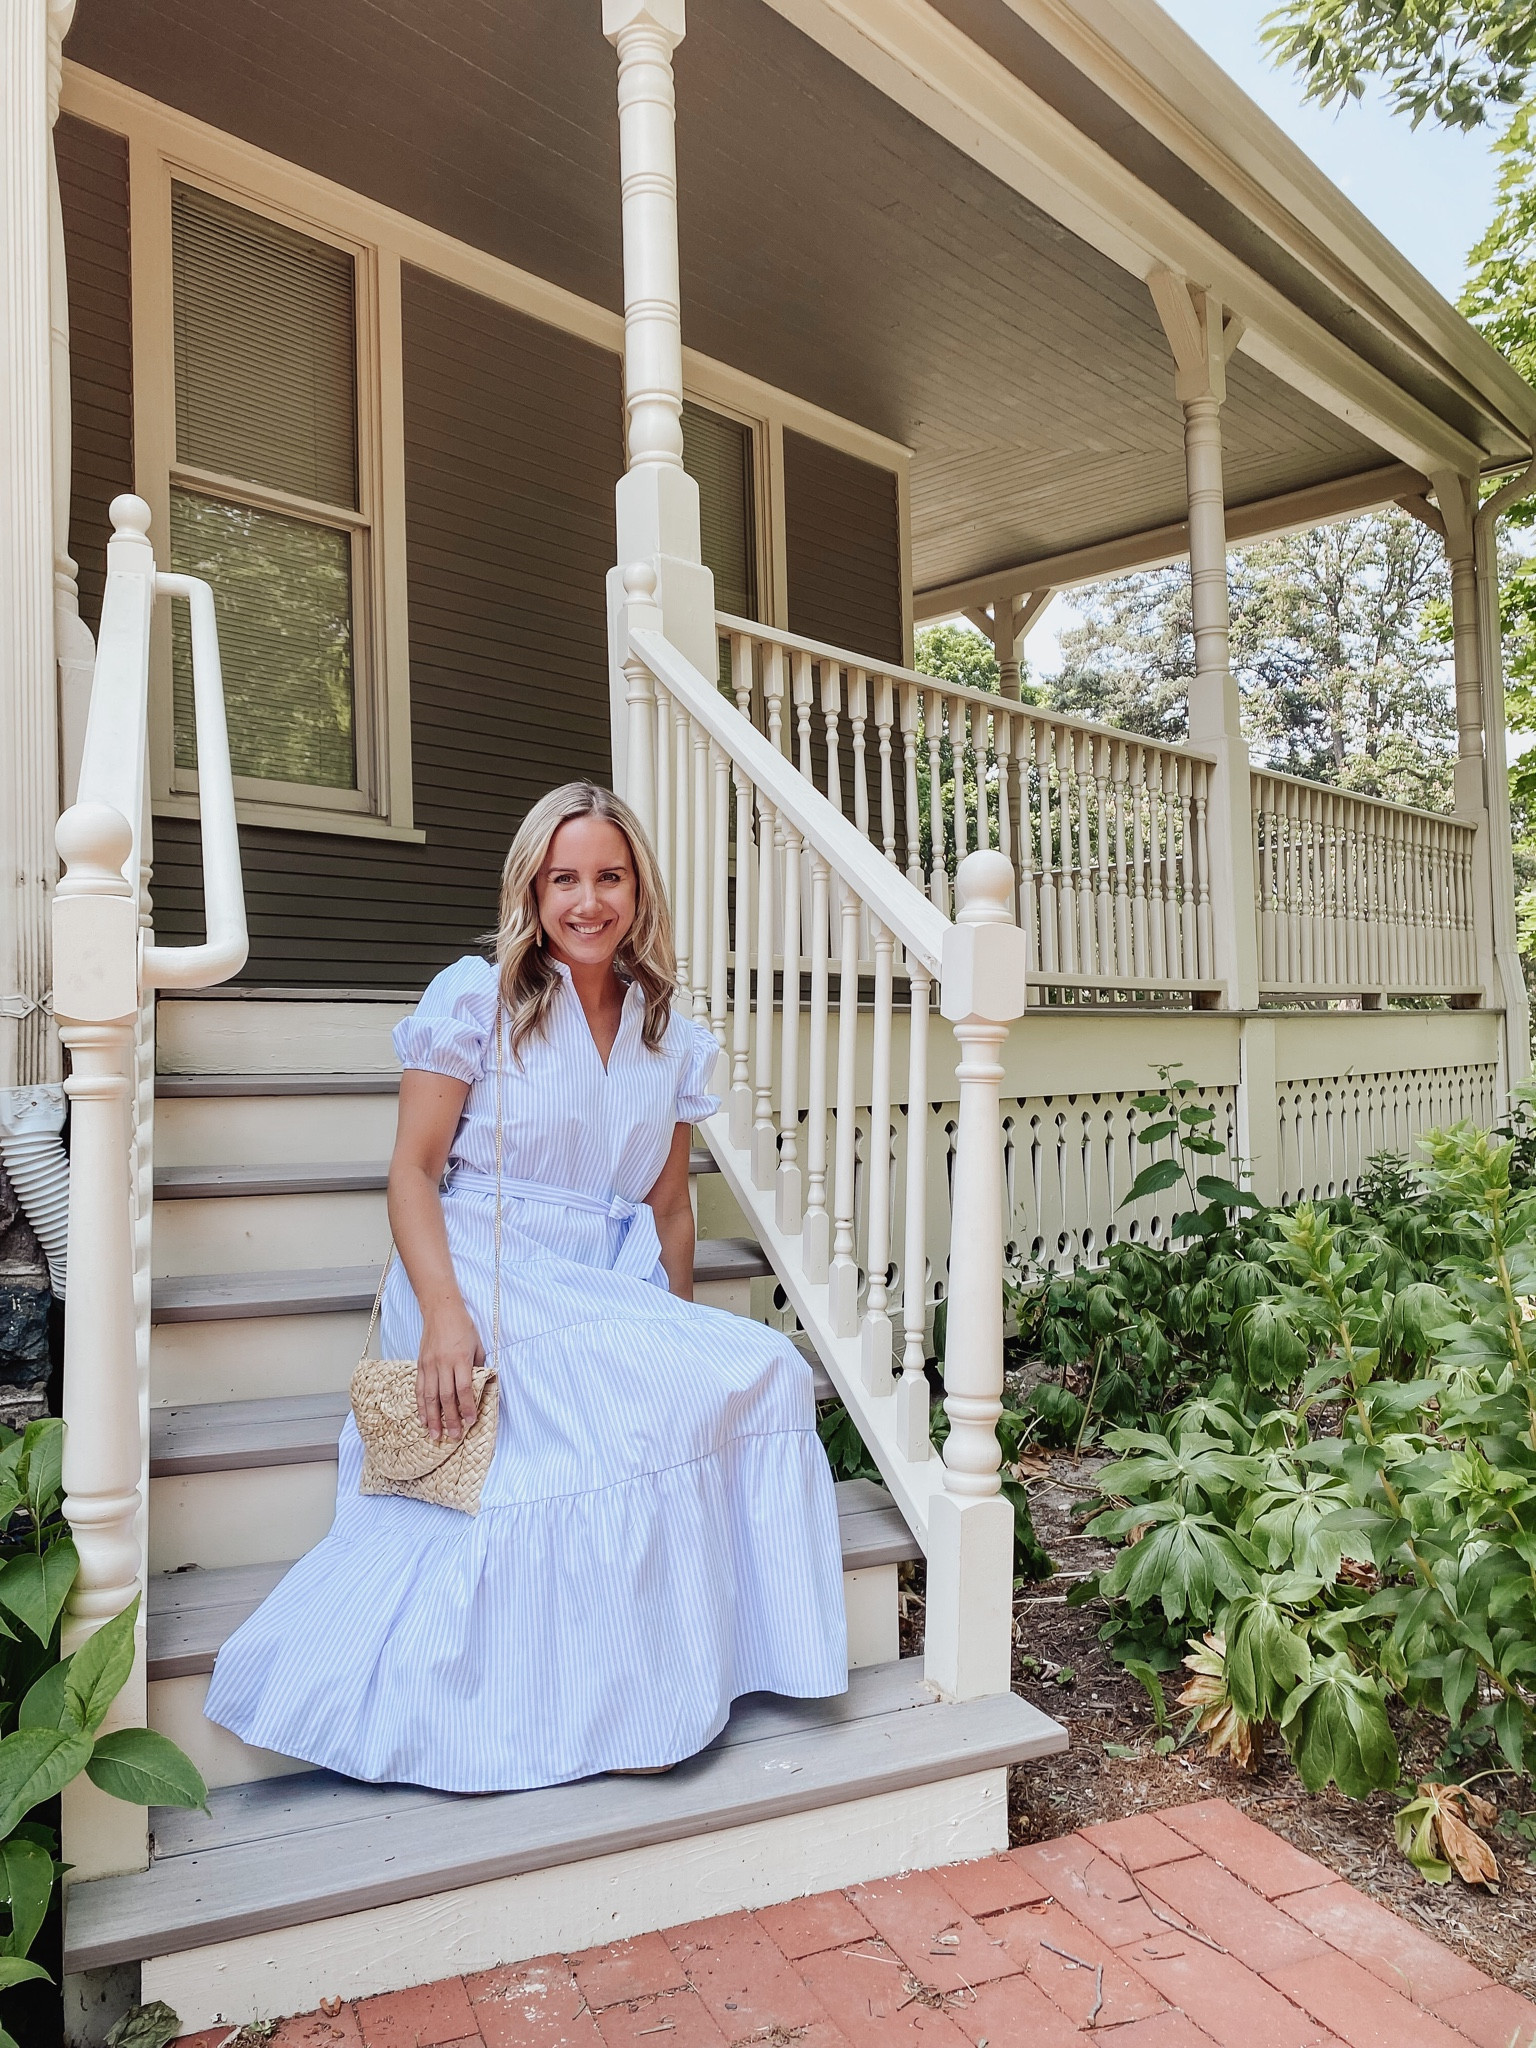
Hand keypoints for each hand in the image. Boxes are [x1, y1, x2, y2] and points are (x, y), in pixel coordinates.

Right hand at [416, 1307, 483, 1443]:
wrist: (441, 1310)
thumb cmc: (463, 1327)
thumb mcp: (478, 1345)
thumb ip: (478, 1367)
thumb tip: (479, 1388)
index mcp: (461, 1359)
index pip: (465, 1389)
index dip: (468, 1407)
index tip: (471, 1421)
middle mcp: (443, 1363)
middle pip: (446, 1397)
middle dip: (451, 1419)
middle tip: (454, 1436)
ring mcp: (429, 1365)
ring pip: (430, 1397)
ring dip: (432, 1418)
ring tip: (435, 1435)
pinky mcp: (420, 1365)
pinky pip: (420, 1389)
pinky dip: (420, 1406)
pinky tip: (422, 1418)